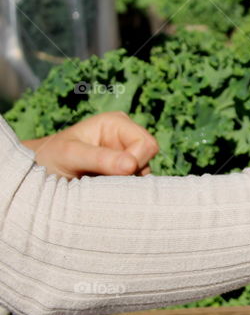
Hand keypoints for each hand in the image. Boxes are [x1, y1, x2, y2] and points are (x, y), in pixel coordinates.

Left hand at [22, 111, 158, 178]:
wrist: (36, 175)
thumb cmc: (49, 159)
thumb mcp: (70, 155)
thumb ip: (99, 159)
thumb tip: (131, 165)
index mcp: (116, 123)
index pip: (146, 143)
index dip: (134, 161)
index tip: (113, 175)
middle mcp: (125, 136)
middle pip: (149, 157)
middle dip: (130, 173)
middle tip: (102, 181)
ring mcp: (126, 155)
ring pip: (144, 173)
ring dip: (125, 184)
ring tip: (97, 184)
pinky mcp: (124, 173)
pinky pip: (136, 185)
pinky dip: (122, 191)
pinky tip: (103, 190)